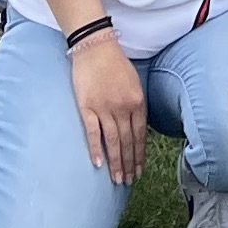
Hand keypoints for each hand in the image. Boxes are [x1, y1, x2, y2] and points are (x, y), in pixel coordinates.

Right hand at [70, 29, 146, 184]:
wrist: (95, 47)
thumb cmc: (114, 63)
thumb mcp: (133, 83)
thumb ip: (135, 105)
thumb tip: (137, 127)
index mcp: (137, 102)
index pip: (140, 135)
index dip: (140, 154)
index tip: (140, 168)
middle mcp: (123, 108)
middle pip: (127, 141)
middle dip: (129, 163)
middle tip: (129, 180)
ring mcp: (105, 108)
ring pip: (113, 141)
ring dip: (116, 162)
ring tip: (117, 179)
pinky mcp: (87, 107)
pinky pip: (93, 132)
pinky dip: (96, 149)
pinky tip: (98, 163)